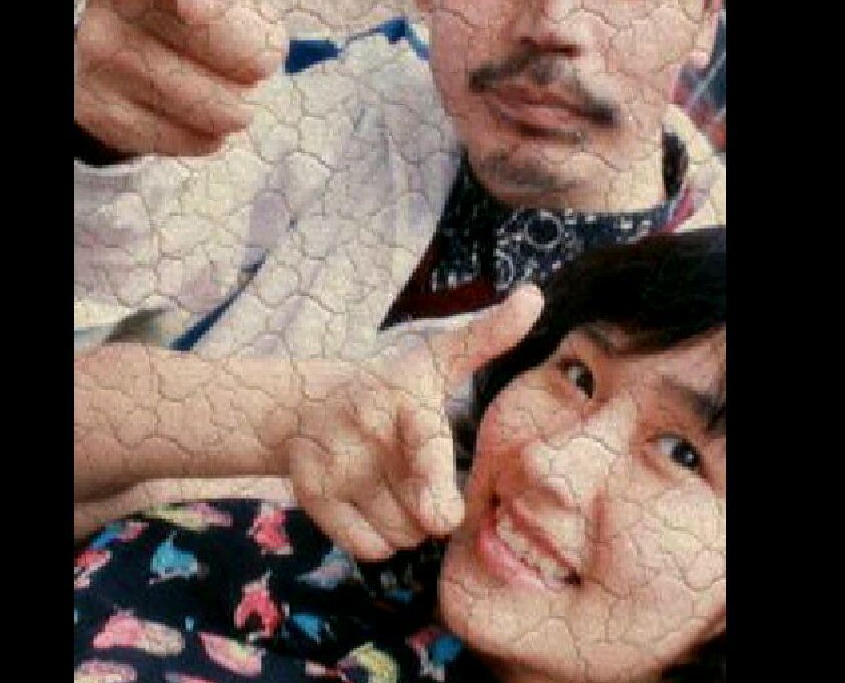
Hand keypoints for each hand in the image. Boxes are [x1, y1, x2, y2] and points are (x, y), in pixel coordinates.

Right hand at [75, 0, 286, 156]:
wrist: (142, 38)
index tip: (209, 4)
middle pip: (237, 49)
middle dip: (260, 56)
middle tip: (235, 36)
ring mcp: (96, 39)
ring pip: (220, 105)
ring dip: (238, 99)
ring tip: (211, 70)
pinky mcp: (90, 101)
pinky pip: (193, 142)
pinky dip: (207, 133)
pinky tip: (187, 100)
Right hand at [288, 285, 544, 560]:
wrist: (309, 408)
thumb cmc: (395, 390)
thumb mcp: (439, 356)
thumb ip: (487, 335)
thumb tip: (535, 295)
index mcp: (407, 388)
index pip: (427, 441)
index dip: (432, 481)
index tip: (440, 513)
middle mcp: (369, 422)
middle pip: (434, 512)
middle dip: (436, 504)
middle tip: (417, 471)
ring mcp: (337, 460)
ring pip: (405, 534)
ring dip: (409, 522)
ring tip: (392, 480)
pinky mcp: (314, 494)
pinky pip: (372, 548)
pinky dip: (380, 537)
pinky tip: (370, 499)